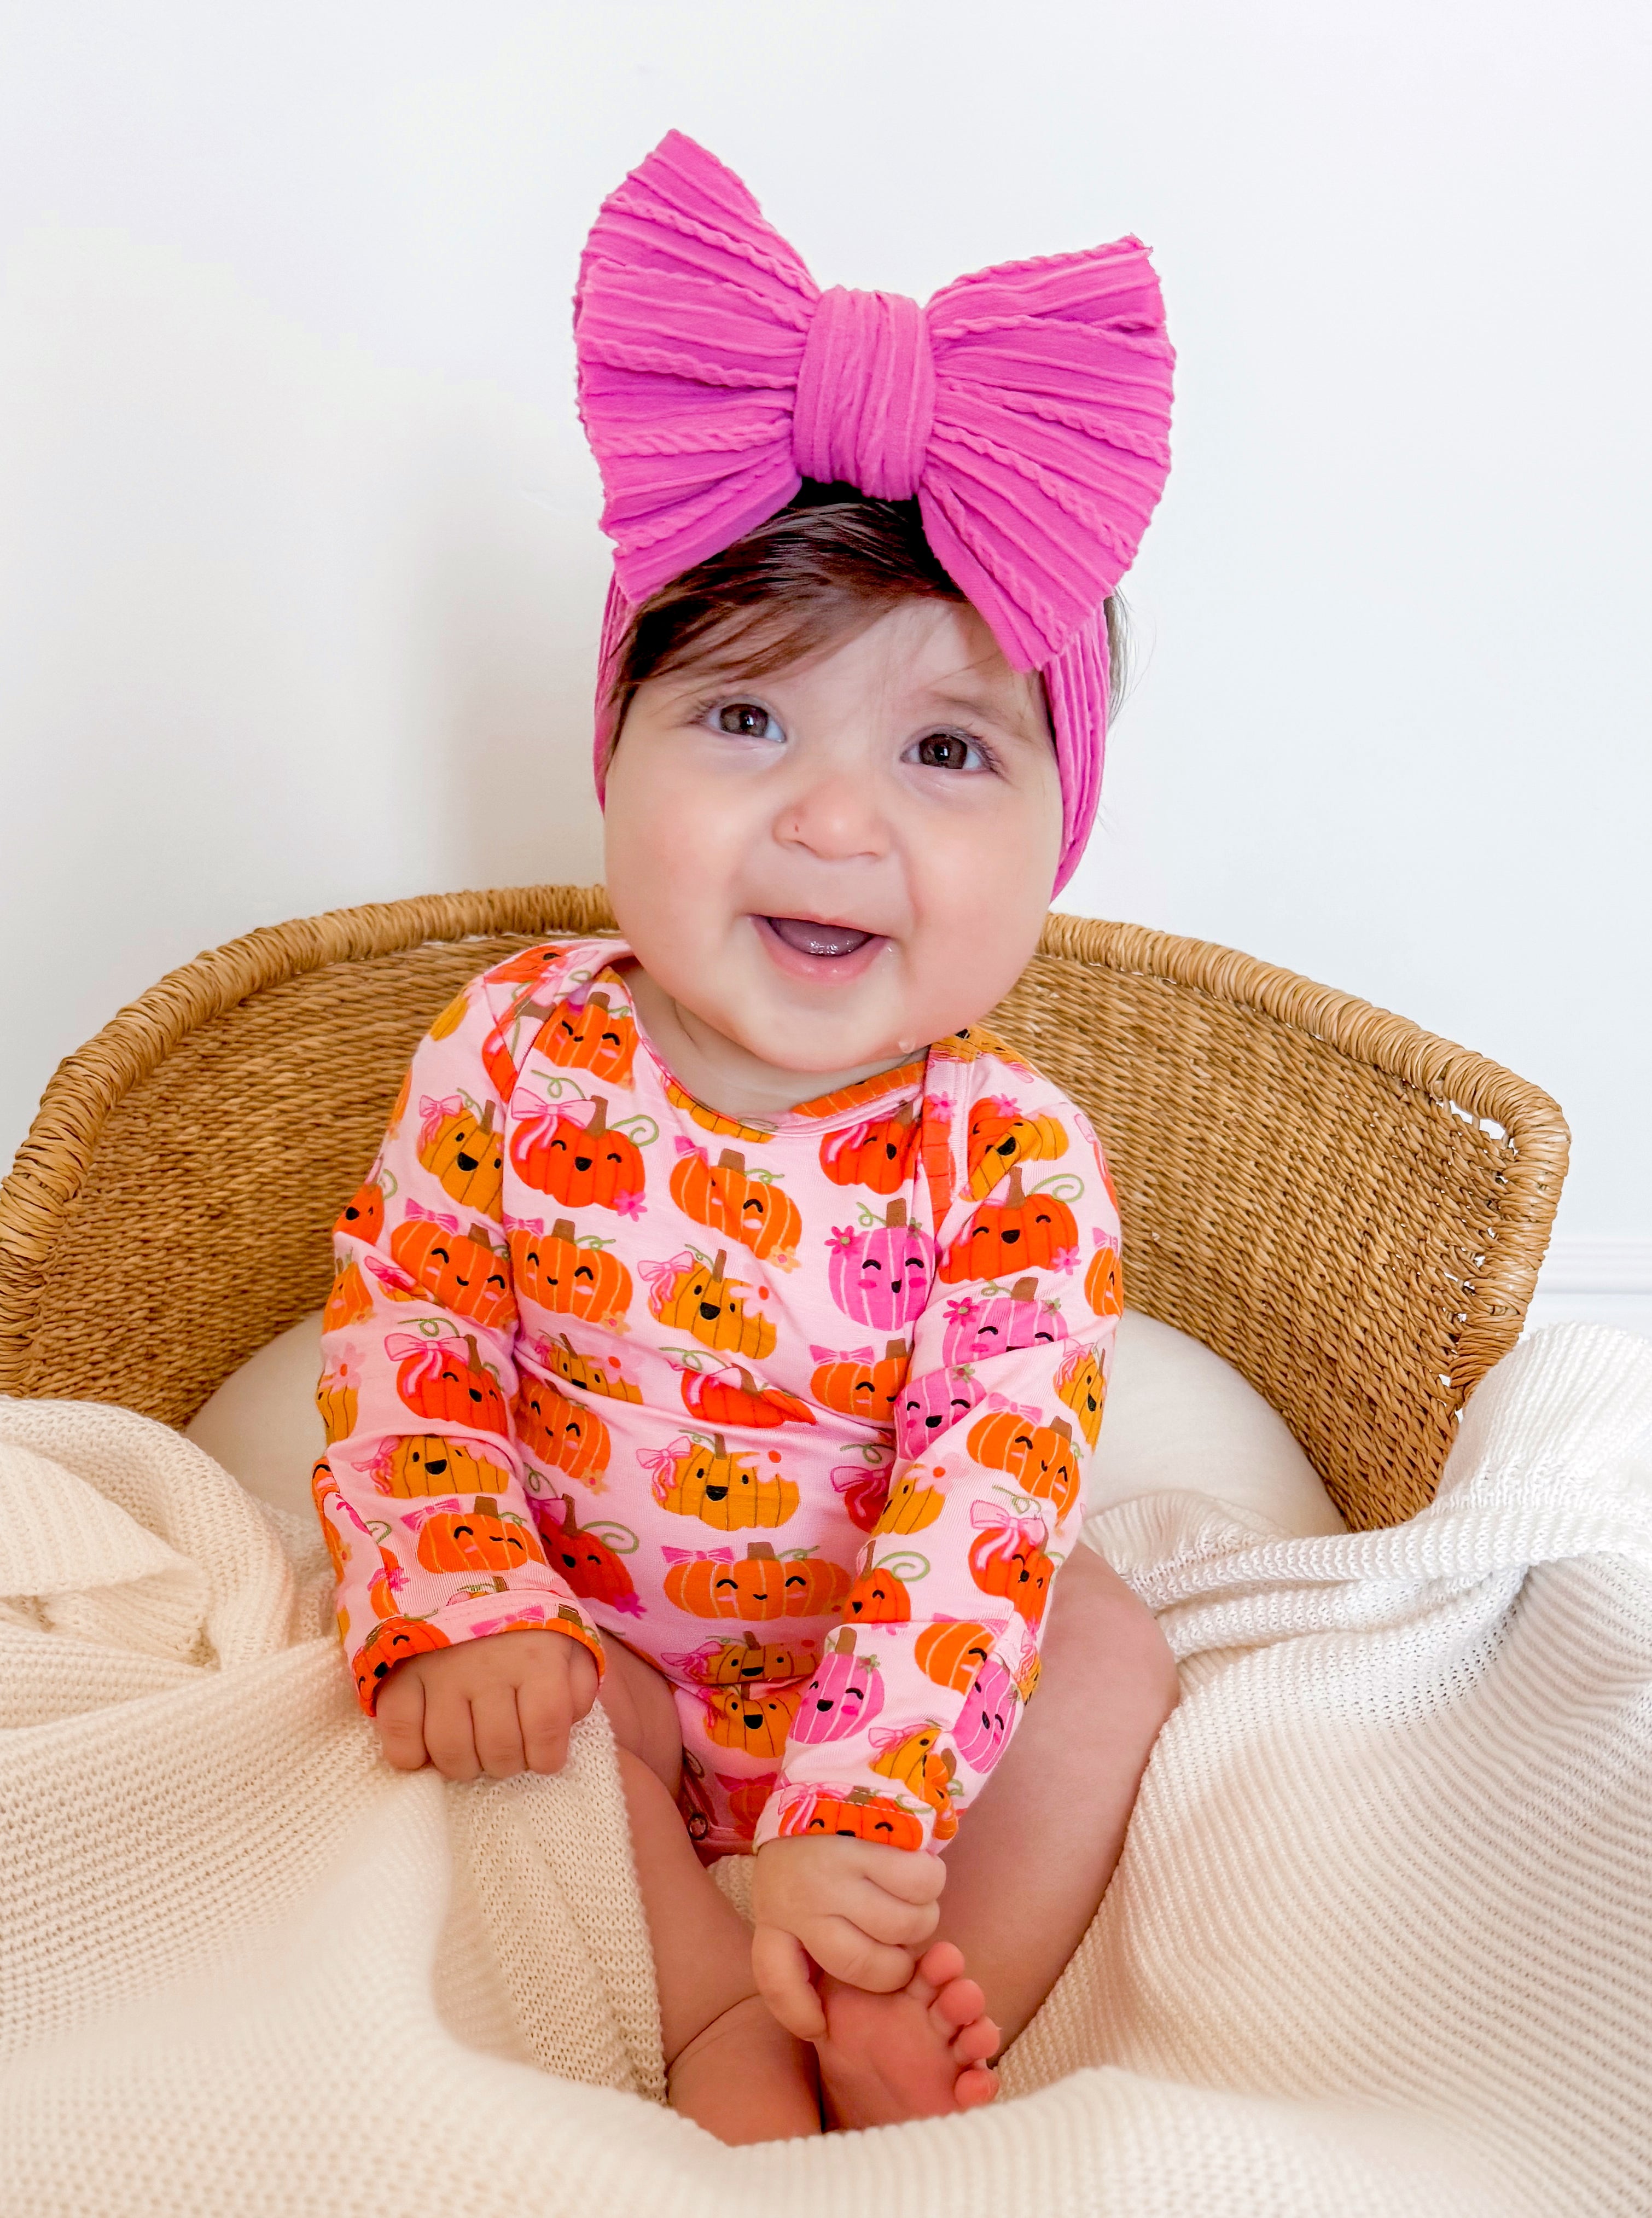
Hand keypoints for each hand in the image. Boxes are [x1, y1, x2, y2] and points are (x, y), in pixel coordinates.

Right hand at [372, 1627, 599, 1782]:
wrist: (461, 1568)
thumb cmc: (523, 1618)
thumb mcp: (568, 1640)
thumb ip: (579, 1684)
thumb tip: (569, 1725)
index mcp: (536, 1657)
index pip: (546, 1730)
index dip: (547, 1757)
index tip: (543, 1756)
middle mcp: (488, 1666)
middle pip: (499, 1749)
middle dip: (506, 1763)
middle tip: (504, 1750)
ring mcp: (440, 1672)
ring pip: (451, 1751)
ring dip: (465, 1765)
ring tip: (471, 1750)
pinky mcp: (399, 1676)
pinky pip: (400, 1738)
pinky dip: (412, 1756)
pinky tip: (428, 1747)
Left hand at [750, 1832, 945, 2037]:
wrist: (827, 1776)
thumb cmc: (812, 1853)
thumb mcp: (791, 1895)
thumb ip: (808, 1941)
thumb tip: (831, 2010)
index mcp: (776, 1914)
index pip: (776, 1981)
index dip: (798, 2013)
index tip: (820, 2025)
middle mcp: (803, 1896)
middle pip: (864, 1965)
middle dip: (895, 1967)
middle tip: (900, 1950)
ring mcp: (838, 1868)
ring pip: (903, 1926)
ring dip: (920, 1922)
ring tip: (910, 1905)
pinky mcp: (874, 1839)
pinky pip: (923, 1884)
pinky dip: (930, 1886)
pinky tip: (917, 1874)